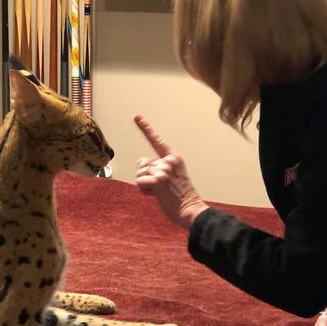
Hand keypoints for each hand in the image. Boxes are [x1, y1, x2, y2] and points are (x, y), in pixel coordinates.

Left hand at [133, 114, 208, 229]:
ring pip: (140, 174)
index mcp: (174, 157)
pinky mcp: (158, 180)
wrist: (190, 209)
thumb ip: (159, 167)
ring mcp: (163, 170)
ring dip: (146, 185)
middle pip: (142, 164)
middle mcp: (168, 160)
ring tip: (161, 191)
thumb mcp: (173, 175)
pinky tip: (158, 195)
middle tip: (163, 187)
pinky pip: (140, 183)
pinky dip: (144, 191)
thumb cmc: (180, 195)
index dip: (145, 128)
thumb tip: (143, 164)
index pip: (157, 140)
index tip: (136, 116)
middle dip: (146, 176)